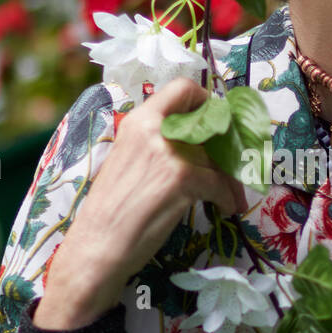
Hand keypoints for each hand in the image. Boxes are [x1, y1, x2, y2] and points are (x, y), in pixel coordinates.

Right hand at [34, 78, 247, 329]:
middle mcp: (154, 128)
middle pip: (211, 124)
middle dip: (228, 146)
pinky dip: (227, 197)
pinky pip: (220, 183)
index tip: (216, 123)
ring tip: (230, 196)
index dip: (208, 102)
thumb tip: (200, 143)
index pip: (182, 88)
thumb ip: (159, 144)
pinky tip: (225, 208)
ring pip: (218, 158)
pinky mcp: (182, 178)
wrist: (97, 244)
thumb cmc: (111, 209)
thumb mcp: (129, 161)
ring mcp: (169, 152)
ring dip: (230, 179)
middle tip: (233, 165)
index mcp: (139, 120)